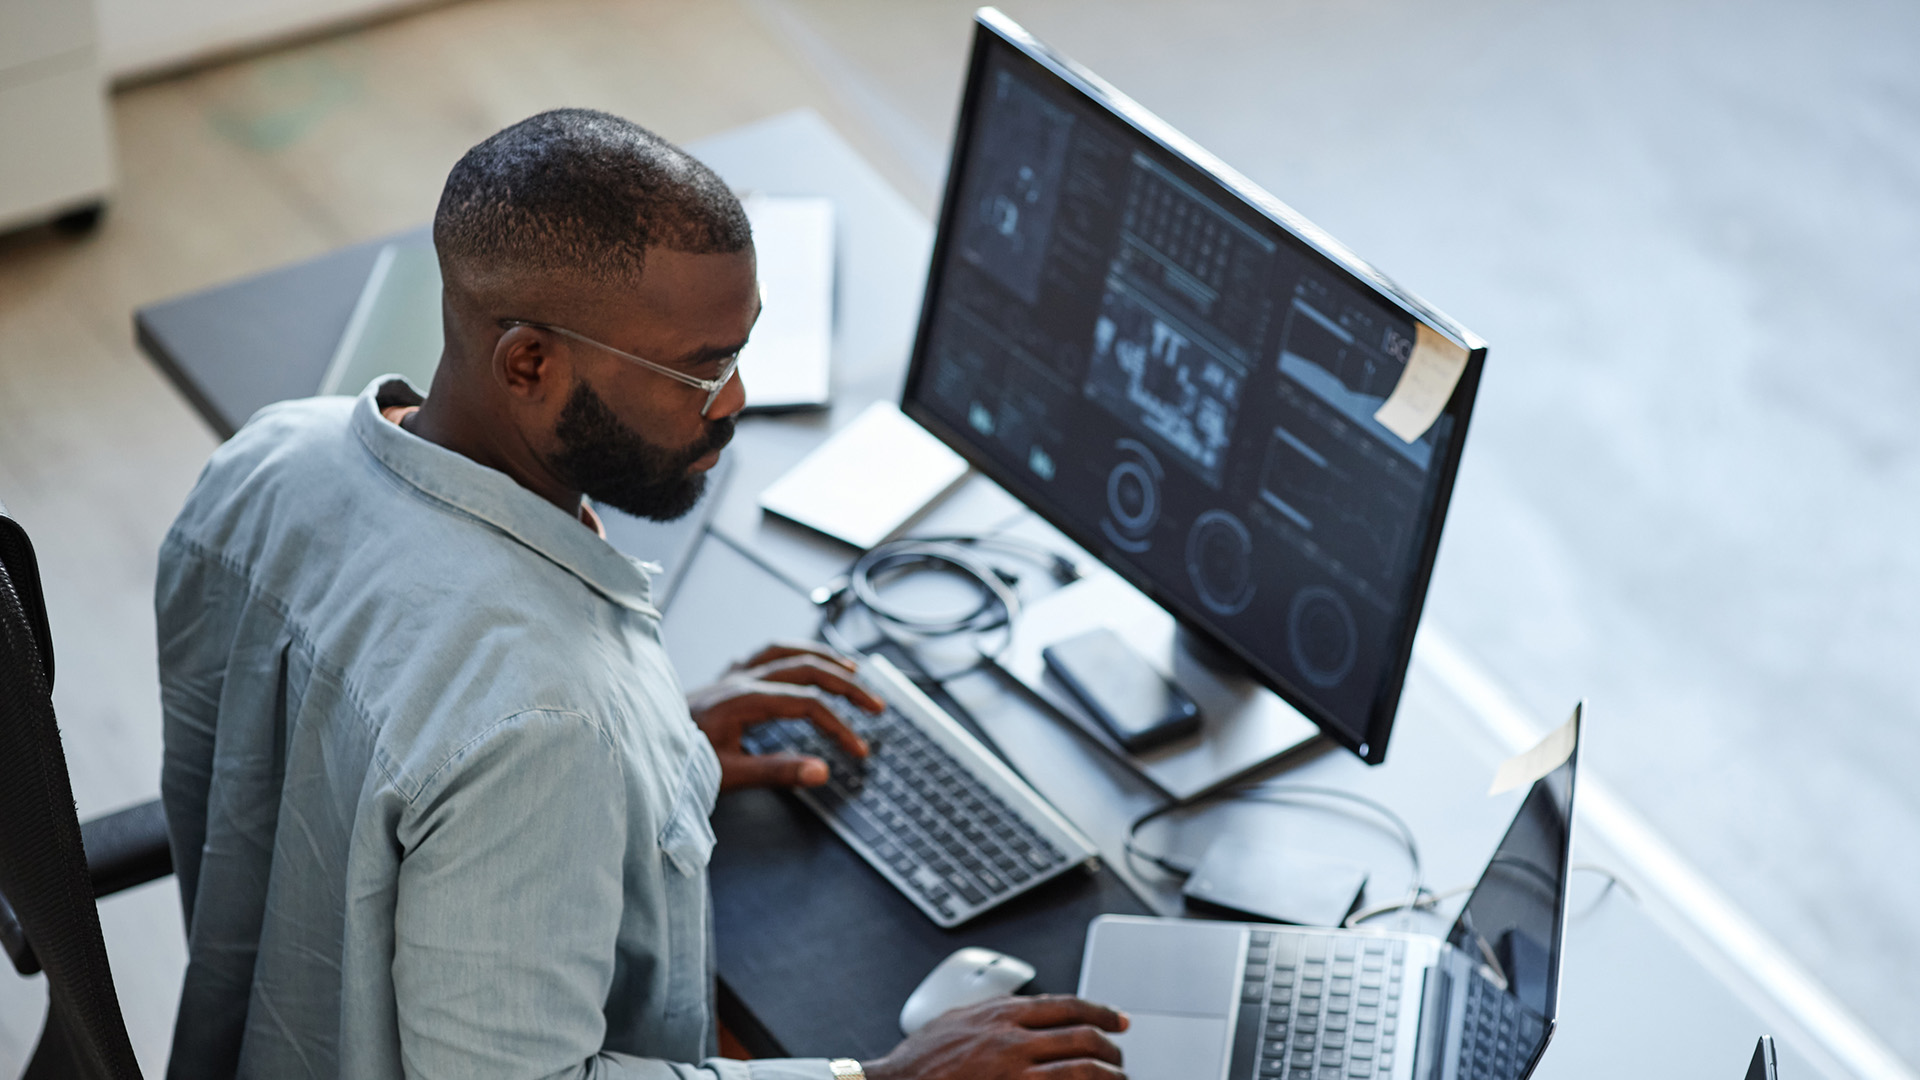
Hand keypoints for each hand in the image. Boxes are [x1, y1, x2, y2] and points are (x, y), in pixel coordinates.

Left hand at [687, 641, 883, 791]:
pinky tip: (802, 661)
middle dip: (847, 685)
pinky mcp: (723, 679)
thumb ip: (777, 772)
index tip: (858, 750)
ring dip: (823, 658)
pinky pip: (765, 654)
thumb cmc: (676, 763)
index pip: (807, 704)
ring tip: (852, 669)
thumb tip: (822, 772)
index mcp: (742, 700)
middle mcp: (738, 679)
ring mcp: (729, 675)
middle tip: (876, 705)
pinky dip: (792, 654)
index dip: (839, 726)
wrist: (635, 746)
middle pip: (806, 668)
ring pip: (786, 651)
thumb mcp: (727, 775)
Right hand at [864, 995, 1127, 1079]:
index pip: (1068, 1006)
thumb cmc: (921, 1060)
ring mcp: (1014, 1074)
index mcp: (1001, 1014)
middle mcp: (1012, 1040)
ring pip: (1082, 1070)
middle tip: (1119, 1058)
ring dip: (1108, 1076)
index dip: (1101, 1012)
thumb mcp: (959, 1020)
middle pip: (1082, 1037)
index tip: (1119, 1020)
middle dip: (1111, 1049)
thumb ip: (996, 1013)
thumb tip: (1030, 1010)